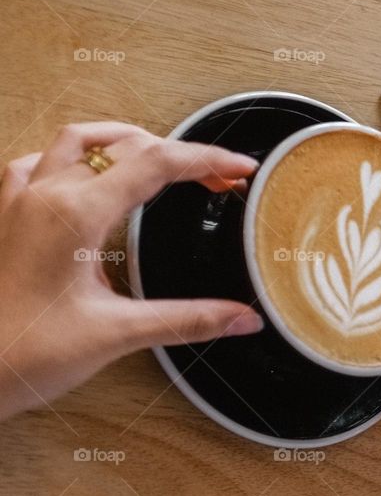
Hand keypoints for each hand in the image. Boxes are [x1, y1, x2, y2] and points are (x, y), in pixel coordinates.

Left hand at [0, 122, 263, 420]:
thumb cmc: (22, 353)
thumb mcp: (118, 334)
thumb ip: (189, 320)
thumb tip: (243, 318)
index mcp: (77, 212)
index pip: (158, 163)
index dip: (208, 159)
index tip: (241, 168)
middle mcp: (46, 194)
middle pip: (126, 146)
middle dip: (180, 155)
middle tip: (217, 178)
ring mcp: (19, 202)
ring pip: (77, 142)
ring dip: (125, 142)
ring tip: (161, 157)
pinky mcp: (5, 219)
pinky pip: (36, 164)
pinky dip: (72, 160)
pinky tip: (84, 177)